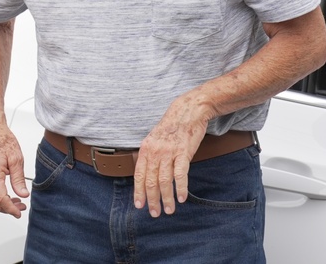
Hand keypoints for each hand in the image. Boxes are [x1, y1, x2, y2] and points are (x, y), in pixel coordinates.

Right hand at [0, 125, 28, 217]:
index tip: (18, 212)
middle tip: (20, 206)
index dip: (10, 209)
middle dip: (7, 209)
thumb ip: (19, 179)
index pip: (0, 200)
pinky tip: (3, 196)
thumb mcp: (16, 159)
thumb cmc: (2, 140)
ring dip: (0, 205)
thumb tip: (23, 194)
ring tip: (13, 201)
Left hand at [132, 103, 205, 217]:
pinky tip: (181, 198)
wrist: (187, 112)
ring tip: (168, 210)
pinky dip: (180, 188)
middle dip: (152, 199)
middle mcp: (155, 152)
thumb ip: (150, 155)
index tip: (140, 205)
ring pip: (164, 180)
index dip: (138, 192)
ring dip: (166, 198)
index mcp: (146, 149)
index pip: (139, 175)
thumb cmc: (171, 127)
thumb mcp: (154, 139)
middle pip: (150, 181)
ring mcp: (169, 152)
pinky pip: (180, 174)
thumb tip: (146, 174)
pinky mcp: (183, 152)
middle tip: (155, 213)